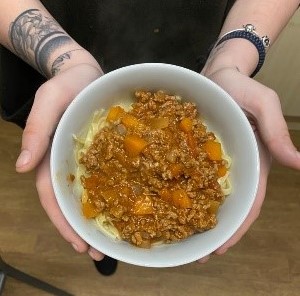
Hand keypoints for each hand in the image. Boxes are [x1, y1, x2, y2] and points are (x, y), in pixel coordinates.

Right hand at [15, 64, 104, 260]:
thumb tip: (22, 168)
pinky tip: (122, 207)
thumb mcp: (49, 102)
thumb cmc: (66, 85)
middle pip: (70, 203)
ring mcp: (83, 159)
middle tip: (99, 253)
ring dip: (95, 218)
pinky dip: (108, 195)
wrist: (85, 73)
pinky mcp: (99, 152)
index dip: (63, 222)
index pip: (53, 197)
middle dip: (81, 230)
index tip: (80, 244)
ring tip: (110, 240)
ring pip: (86, 195)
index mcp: (51, 157)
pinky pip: (102, 177)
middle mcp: (67, 163)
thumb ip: (36, 132)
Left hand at [198, 67, 299, 262]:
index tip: (220, 248)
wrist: (218, 74)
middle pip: (229, 207)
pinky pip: (194, 178)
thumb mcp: (263, 104)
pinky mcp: (200, 153)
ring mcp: (217, 162)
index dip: (237, 226)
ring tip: (184, 241)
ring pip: (212, 197)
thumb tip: (298, 163)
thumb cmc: (241, 87)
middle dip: (216, 232)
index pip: (249, 201)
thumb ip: (276, 131)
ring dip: (201, 220)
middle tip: (198, 256)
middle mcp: (236, 167)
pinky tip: (174, 208)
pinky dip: (188, 196)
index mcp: (254, 161)